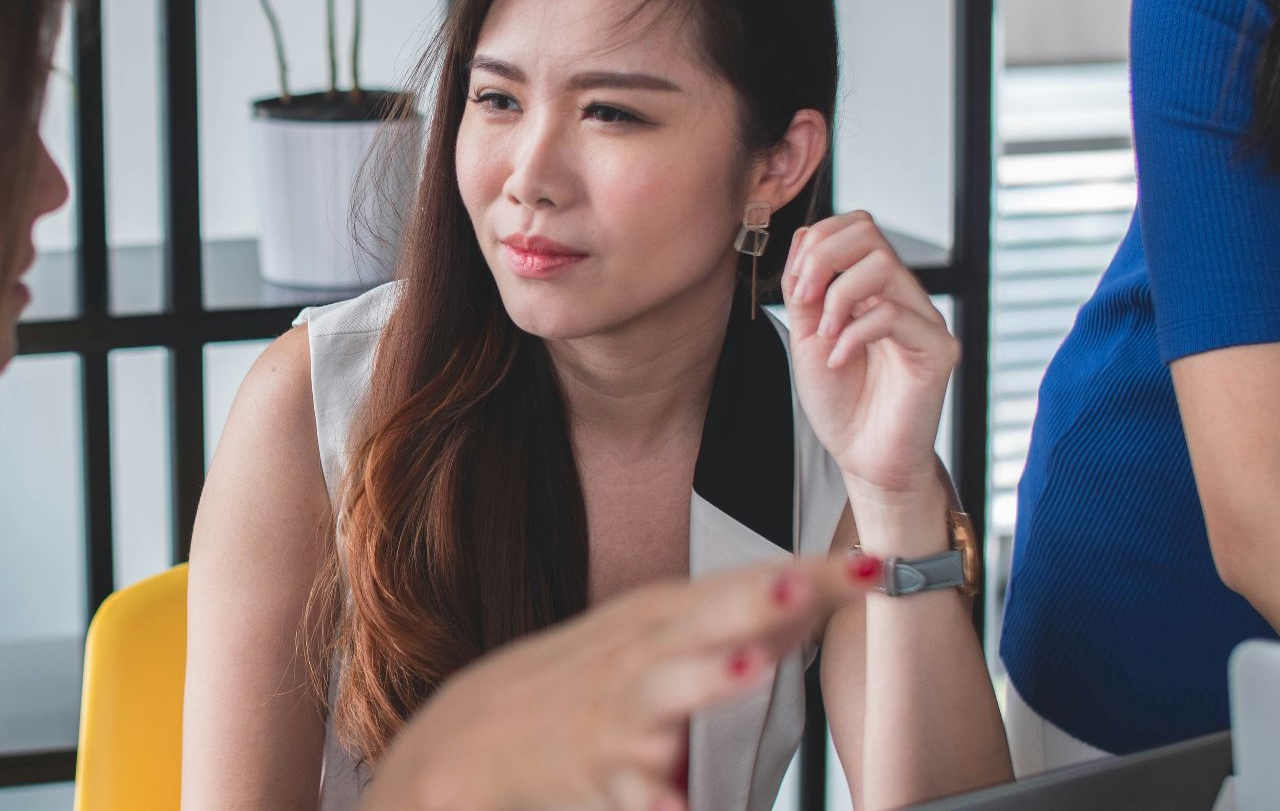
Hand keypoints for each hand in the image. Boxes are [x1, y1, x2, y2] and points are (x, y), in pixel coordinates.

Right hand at [363, 558, 873, 810]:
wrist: (480, 736)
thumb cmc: (582, 680)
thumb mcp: (649, 632)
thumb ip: (733, 617)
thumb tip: (823, 590)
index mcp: (662, 618)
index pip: (747, 585)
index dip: (813, 576)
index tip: (874, 566)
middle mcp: (642, 657)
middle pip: (702, 620)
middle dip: (752, 600)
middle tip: (803, 584)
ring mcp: (620, 718)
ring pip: (665, 697)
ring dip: (706, 680)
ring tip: (747, 666)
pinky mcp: (602, 777)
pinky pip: (636, 794)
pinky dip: (654, 799)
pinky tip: (674, 802)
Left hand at [780, 211, 956, 505]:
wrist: (864, 457)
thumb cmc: (841, 401)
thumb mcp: (807, 336)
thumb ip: (806, 289)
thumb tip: (805, 239)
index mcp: (873, 288)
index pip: (855, 226)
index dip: (817, 242)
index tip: (795, 287)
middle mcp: (903, 295)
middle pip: (869, 230)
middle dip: (822, 258)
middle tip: (804, 301)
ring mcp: (924, 319)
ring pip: (883, 265)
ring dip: (838, 296)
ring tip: (824, 335)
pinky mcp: (938, 350)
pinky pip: (894, 315)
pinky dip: (853, 334)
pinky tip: (838, 361)